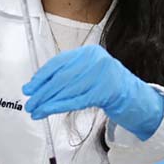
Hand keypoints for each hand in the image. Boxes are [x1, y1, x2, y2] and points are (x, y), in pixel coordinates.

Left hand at [23, 45, 163, 140]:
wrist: (133, 96)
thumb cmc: (106, 84)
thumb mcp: (88, 71)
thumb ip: (67, 73)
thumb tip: (37, 84)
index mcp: (89, 52)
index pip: (59, 63)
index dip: (42, 76)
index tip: (30, 87)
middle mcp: (96, 61)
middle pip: (61, 78)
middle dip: (42, 92)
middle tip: (30, 102)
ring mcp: (102, 76)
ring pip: (67, 90)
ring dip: (47, 102)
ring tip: (35, 110)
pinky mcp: (105, 92)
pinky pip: (76, 101)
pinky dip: (58, 107)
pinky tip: (48, 111)